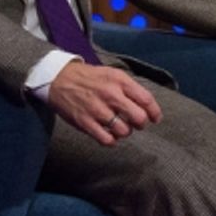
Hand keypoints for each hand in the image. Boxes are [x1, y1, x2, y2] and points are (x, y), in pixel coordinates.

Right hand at [47, 60, 162, 145]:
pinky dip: (111, 141)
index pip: (146, 99)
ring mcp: (97, 110)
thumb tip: (147, 105)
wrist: (60, 79)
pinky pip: (106, 140)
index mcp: (119, 81)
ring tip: (120, 127)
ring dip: (125, 132)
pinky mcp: (85, 122)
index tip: (155, 118)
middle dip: (141, 124)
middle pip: (138, 118)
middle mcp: (110, 95)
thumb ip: (130, 88)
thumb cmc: (91, 78)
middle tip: (136, 123)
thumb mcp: (113, 74)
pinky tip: (110, 135)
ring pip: (124, 131)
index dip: (154, 112)